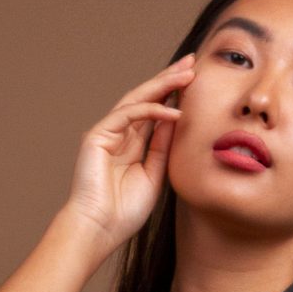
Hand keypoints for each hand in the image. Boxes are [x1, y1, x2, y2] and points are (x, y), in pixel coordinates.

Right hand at [64, 53, 196, 251]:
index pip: (154, 111)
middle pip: (146, 98)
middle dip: (169, 79)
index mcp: (130, 144)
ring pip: (137, 100)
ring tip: (187, 75)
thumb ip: (163, 147)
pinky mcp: (97, 136)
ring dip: (163, 86)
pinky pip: (128, 115)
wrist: (99, 230)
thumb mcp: (154, 175)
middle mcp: (117, 133)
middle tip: (192, 61)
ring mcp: (106, 133)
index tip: (195, 80)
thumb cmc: (124, 212)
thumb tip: (176, 119)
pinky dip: (152, 111)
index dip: (173, 94)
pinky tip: (174, 111)